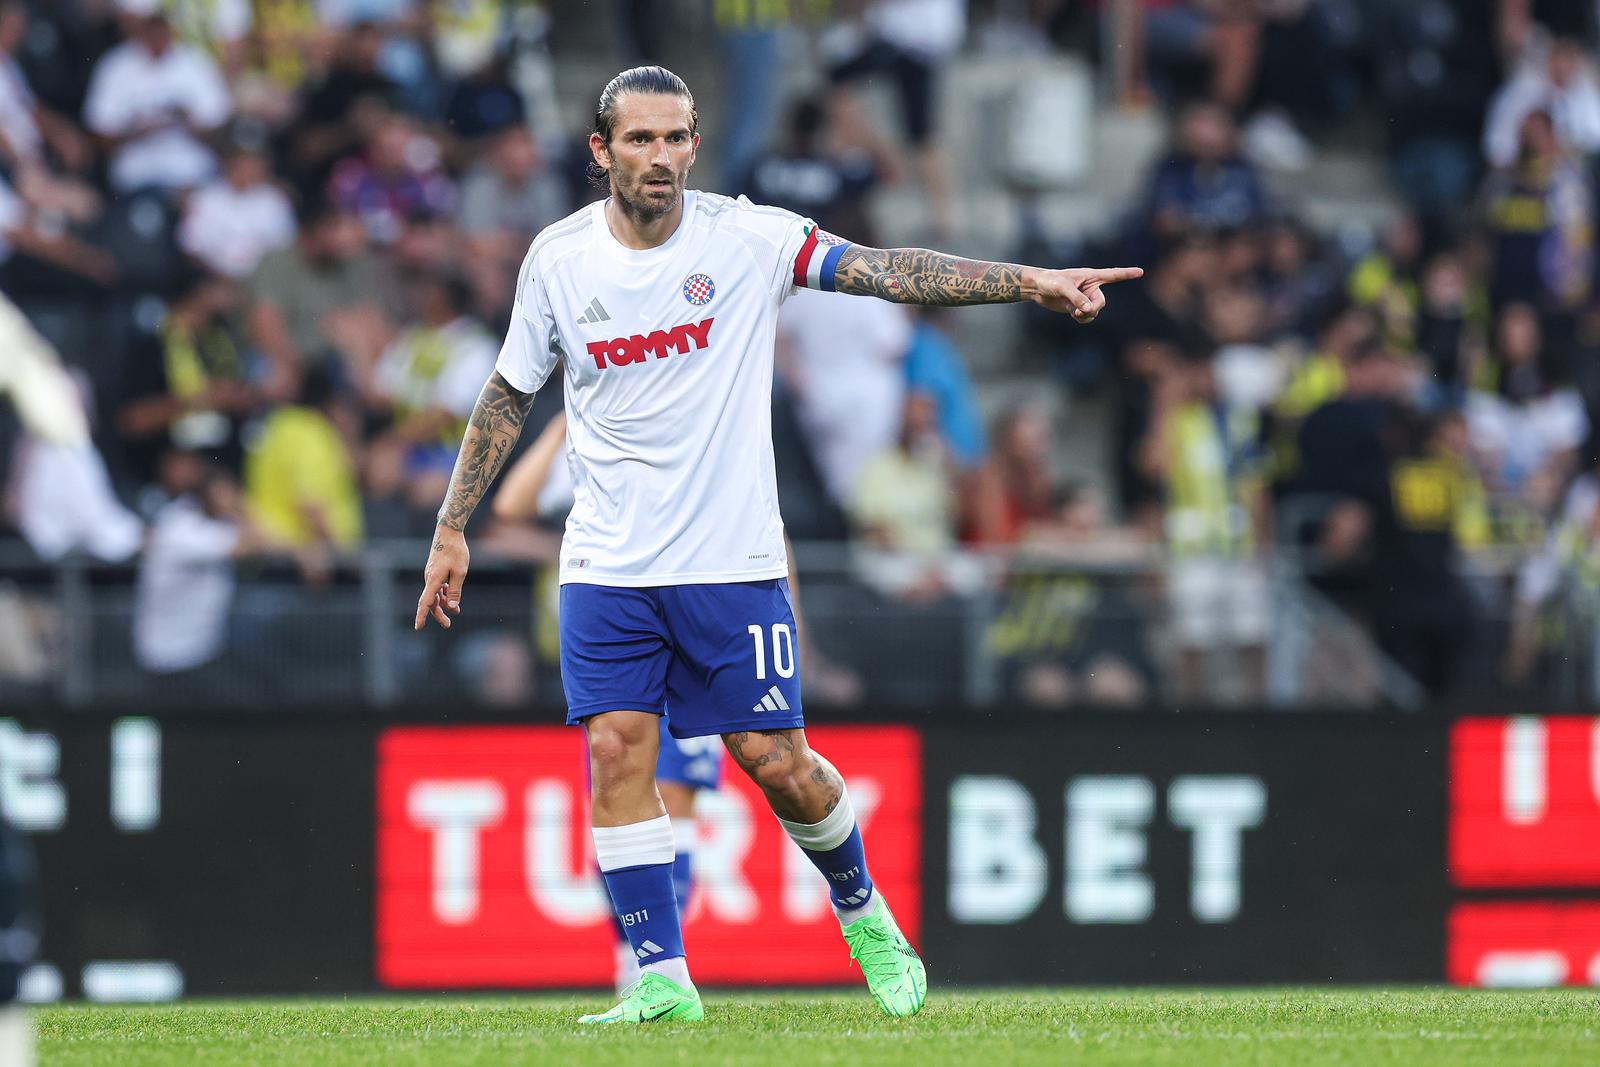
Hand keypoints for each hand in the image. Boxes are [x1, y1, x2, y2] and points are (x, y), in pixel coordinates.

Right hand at [415, 527, 469, 629]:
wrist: (448, 532)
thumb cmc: (456, 551)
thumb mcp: (460, 572)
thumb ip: (455, 590)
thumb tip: (452, 607)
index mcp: (434, 580)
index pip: (425, 602)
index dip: (422, 616)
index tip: (418, 628)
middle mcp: (429, 578)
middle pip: (431, 601)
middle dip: (439, 614)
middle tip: (448, 625)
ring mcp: (431, 574)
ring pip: (435, 594)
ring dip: (444, 603)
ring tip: (455, 612)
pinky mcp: (435, 570)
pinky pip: (437, 586)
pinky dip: (444, 593)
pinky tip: (451, 597)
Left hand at [1029, 266, 1143, 322]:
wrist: (1037, 288)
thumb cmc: (1050, 281)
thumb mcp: (1063, 288)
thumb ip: (1077, 298)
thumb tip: (1089, 310)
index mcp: (1091, 276)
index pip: (1113, 275)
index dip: (1127, 274)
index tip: (1141, 272)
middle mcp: (1090, 287)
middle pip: (1101, 302)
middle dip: (1093, 309)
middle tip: (1080, 311)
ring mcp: (1084, 298)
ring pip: (1094, 312)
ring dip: (1086, 315)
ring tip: (1073, 312)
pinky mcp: (1077, 307)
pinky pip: (1087, 317)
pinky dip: (1081, 319)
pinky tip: (1072, 314)